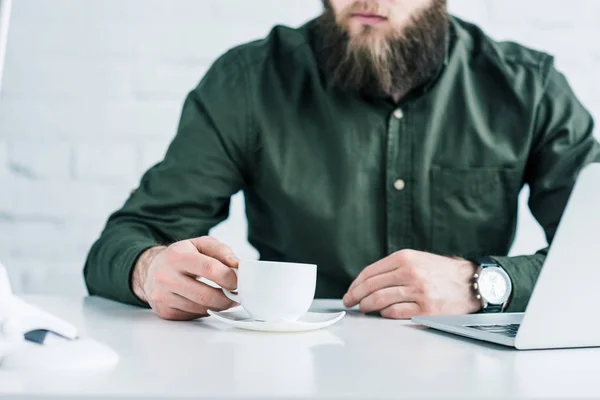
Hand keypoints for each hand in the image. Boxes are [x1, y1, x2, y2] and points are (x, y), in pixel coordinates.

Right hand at [132, 236, 238, 320]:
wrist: (150, 270)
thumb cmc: (180, 256)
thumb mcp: (200, 244)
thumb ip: (221, 251)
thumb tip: (238, 265)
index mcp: (177, 256)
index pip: (210, 269)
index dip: (229, 277)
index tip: (239, 281)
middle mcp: (166, 277)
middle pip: (206, 295)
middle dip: (227, 298)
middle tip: (236, 294)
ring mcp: (163, 297)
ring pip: (201, 309)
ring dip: (219, 306)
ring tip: (225, 297)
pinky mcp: (165, 312)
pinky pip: (194, 316)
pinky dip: (205, 310)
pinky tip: (207, 301)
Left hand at [342, 250, 480, 318]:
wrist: (470, 282)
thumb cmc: (441, 272)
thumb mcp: (416, 259)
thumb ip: (393, 268)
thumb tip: (366, 283)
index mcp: (404, 258)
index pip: (370, 272)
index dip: (355, 284)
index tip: (350, 292)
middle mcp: (410, 272)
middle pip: (371, 286)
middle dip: (356, 296)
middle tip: (351, 303)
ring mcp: (418, 291)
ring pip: (380, 300)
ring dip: (367, 307)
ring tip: (364, 310)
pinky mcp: (426, 309)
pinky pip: (395, 313)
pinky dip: (384, 314)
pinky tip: (383, 314)